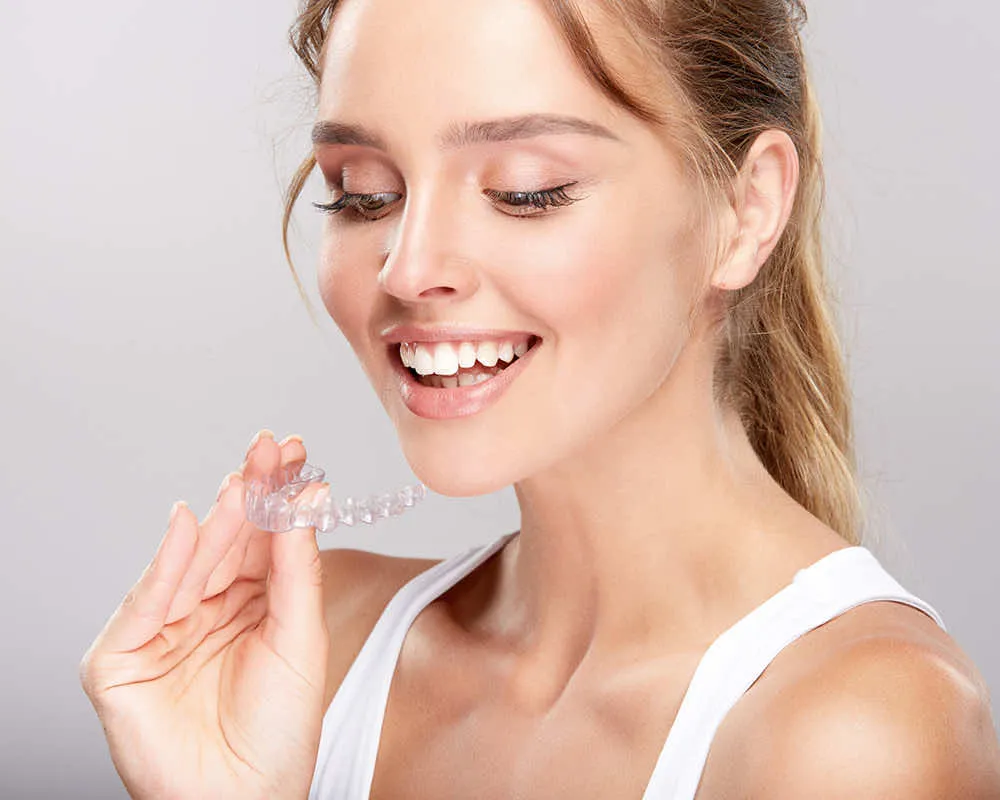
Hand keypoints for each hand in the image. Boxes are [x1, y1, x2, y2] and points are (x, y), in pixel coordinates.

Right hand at [80, 431, 329, 799]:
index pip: (261, 539)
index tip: (295, 452)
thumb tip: (306, 497)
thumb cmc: (279, 730)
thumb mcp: (300, 636)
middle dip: (250, 493)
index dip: (276, 495)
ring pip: (190, 562)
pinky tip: (190, 524)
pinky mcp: (121, 659)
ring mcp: (161, 631)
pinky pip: (146, 602)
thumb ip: (298, 567)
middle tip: (272, 448)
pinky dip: (165, 564)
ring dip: (219, 519)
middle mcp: (204, 610)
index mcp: (249, 604)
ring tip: (247, 479)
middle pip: (226, 541)